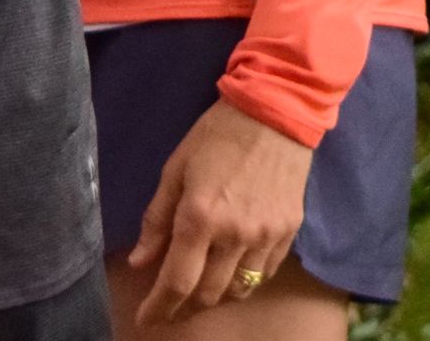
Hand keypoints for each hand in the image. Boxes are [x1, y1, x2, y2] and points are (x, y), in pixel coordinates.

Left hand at [127, 95, 314, 325]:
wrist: (275, 109)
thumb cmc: (216, 134)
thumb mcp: (176, 168)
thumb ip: (157, 218)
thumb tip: (140, 261)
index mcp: (199, 216)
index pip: (177, 281)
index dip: (159, 307)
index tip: (147, 319)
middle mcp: (234, 234)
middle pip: (208, 294)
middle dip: (184, 307)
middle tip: (170, 305)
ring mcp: (265, 235)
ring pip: (239, 290)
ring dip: (215, 297)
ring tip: (200, 290)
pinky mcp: (288, 231)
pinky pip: (264, 274)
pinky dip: (244, 281)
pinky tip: (232, 271)